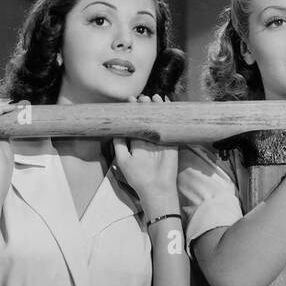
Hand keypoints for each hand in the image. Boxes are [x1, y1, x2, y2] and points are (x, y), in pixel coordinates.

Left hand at [112, 94, 178, 208]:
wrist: (156, 187)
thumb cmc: (137, 177)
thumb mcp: (122, 160)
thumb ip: (118, 144)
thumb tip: (114, 128)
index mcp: (136, 142)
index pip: (134, 122)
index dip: (132, 111)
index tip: (129, 101)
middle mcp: (148, 139)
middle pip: (146, 117)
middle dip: (143, 106)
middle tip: (141, 99)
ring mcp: (160, 139)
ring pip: (157, 118)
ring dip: (155, 106)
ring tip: (151, 98)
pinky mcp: (170, 140)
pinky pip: (169, 123)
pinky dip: (168, 111)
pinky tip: (164, 102)